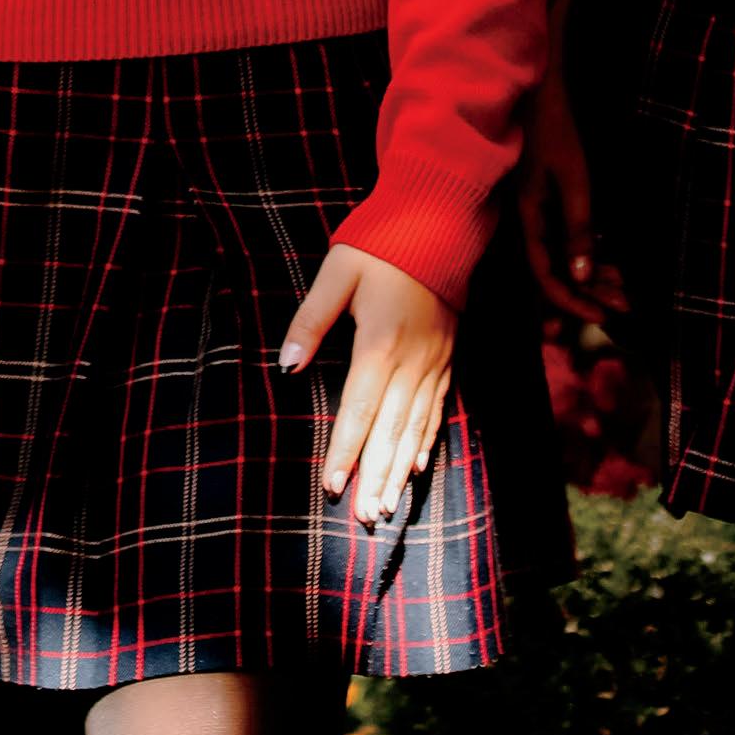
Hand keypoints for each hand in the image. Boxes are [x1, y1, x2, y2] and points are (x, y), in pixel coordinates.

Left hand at [283, 244, 459, 530]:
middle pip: (390, 429)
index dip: (345, 451)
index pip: (359, 410)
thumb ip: (311, 321)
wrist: (442, 217)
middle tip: (364, 517)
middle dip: (375, 476)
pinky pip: (437, 408)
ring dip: (399, 469)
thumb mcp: (337, 272)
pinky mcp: (448, 355)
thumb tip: (286, 366)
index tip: (333, 487)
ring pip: (415, 426)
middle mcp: (412, 360)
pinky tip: (416, 467)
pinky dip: (425, 441)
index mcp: (379, 342)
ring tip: (387, 506)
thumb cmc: (382, 240)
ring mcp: (434, 360)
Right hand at [520, 68, 613, 324]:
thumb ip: (576, 227)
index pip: (546, 275)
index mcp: (528, 218)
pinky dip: (589, 250)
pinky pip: (567, 236)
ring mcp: (539, 211)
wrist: (542, 92)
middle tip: (624, 305)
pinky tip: (611, 257)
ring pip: (563, 256)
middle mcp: (530, 220)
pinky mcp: (550, 200)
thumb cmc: (555, 131)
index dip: (572, 301)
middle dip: (590, 292)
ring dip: (592, 273)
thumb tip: (582, 275)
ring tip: (624, 286)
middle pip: (556, 271)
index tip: (603, 316)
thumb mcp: (573, 180)